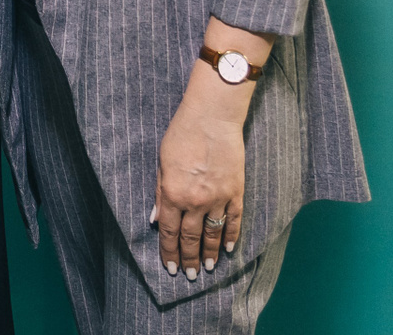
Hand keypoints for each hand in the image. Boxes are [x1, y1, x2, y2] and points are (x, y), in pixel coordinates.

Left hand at [153, 62, 250, 279]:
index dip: (169, 252)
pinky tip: (229, 250)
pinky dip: (232, 236)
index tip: (170, 268)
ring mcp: (218, 197)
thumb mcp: (162, 163)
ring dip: (210, 254)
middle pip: (191, 238)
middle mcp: (195, 200)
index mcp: (173, 193)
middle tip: (190, 276)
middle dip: (189, 260)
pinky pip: (234, 219)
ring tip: (208, 269)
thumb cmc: (182, 134)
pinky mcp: (236, 190)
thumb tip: (156, 221)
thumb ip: (159, 194)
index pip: (170, 232)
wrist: (212, 116)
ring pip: (213, 234)